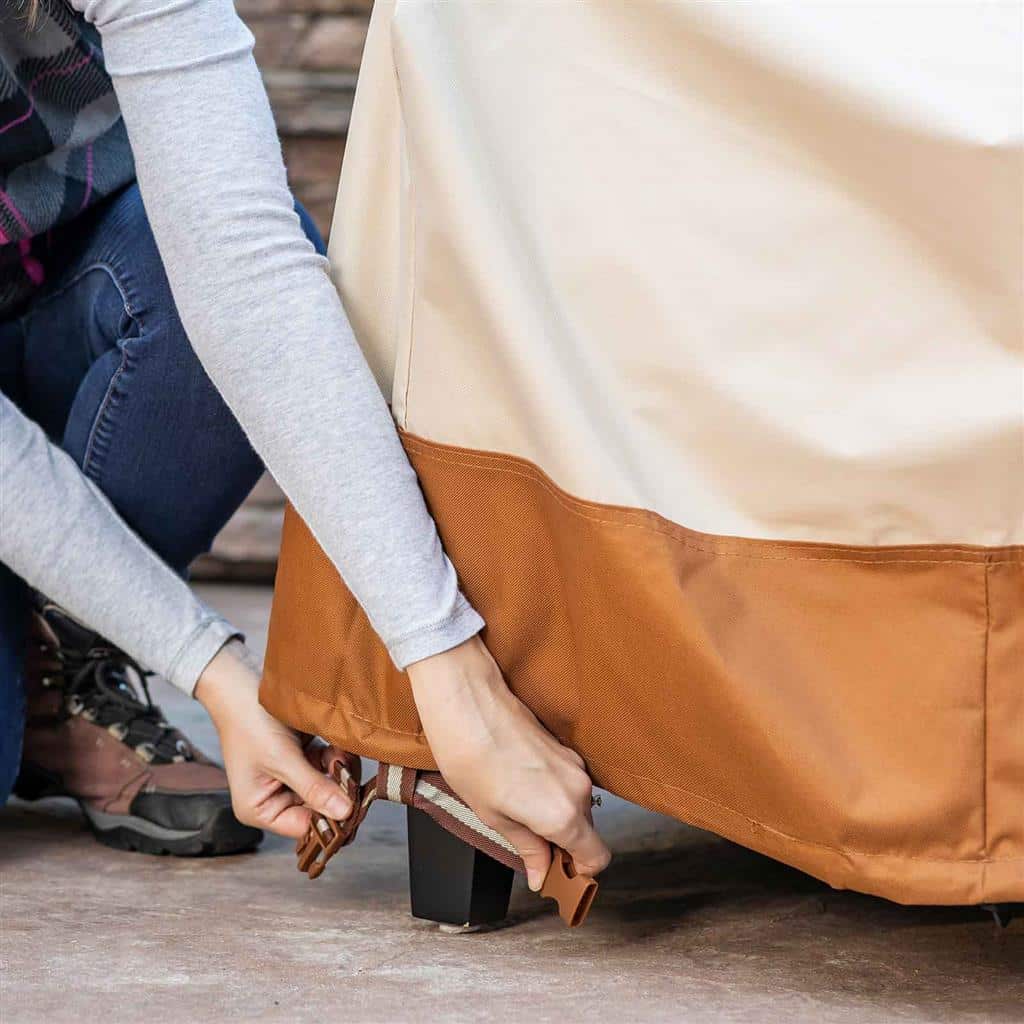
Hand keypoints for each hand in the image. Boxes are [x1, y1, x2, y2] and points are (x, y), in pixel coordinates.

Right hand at [194, 643, 351, 837]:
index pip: (305, 827)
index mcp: (260, 810)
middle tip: (344, 766)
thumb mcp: (282, 760)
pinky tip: (335, 744)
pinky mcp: (301, 758)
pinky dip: (335, 756)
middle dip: (336, 786)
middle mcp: (275, 798)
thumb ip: (313, 788)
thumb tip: (345, 814)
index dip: (331, 818)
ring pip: (328, 785)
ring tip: (336, 750)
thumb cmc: (250, 724)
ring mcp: (290, 778)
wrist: (242, 684)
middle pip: (320, 806)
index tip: (354, 803)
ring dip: (338, 769)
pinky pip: (327, 766)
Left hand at [407, 636, 610, 890]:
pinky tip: (517, 788)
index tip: (557, 876)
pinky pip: (568, 785)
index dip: (579, 873)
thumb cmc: (471, 757)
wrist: (468, 702)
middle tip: (527, 848)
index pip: (597, 858)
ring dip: (555, 818)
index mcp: (563, 815)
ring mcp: (574, 765)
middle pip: (586, 832)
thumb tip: (540, 875)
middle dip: (563, 845)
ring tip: (514, 812)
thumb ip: (527, 848)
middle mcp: (579, 790)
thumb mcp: (493, 817)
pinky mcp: (565, 748)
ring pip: (577, 807)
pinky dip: (551, 796)